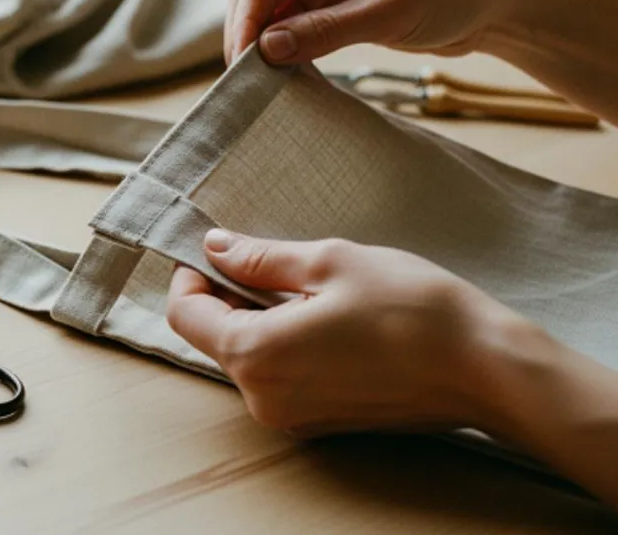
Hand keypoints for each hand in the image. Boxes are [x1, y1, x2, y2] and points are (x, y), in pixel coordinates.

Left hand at [166, 229, 528, 437]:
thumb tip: (216, 247)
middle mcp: (263, 397)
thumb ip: (261, 258)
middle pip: (215, 337)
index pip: (186, 315)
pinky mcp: (319, 423)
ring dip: (262, 320)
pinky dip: (287, 345)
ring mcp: (291, 417)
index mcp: (255, 354)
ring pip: (249, 357)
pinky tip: (329, 321)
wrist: (485, 369)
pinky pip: (280, 377)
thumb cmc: (412, 308)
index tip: (216, 252)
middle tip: (274, 262)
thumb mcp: (329, 262)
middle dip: (231, 297)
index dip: (192, 277)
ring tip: (313, 289)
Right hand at [224, 0, 516, 64]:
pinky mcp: (332, 1)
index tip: (243, 64)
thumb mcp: (387, 13)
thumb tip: (266, 50)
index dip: (246, 21)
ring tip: (266, 81)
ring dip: (265, 44)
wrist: (494, 1)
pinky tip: (286, 73)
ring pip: (270, 11)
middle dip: (248, 33)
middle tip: (250, 80)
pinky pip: (292, 25)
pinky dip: (285, 49)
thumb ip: (323, 31)